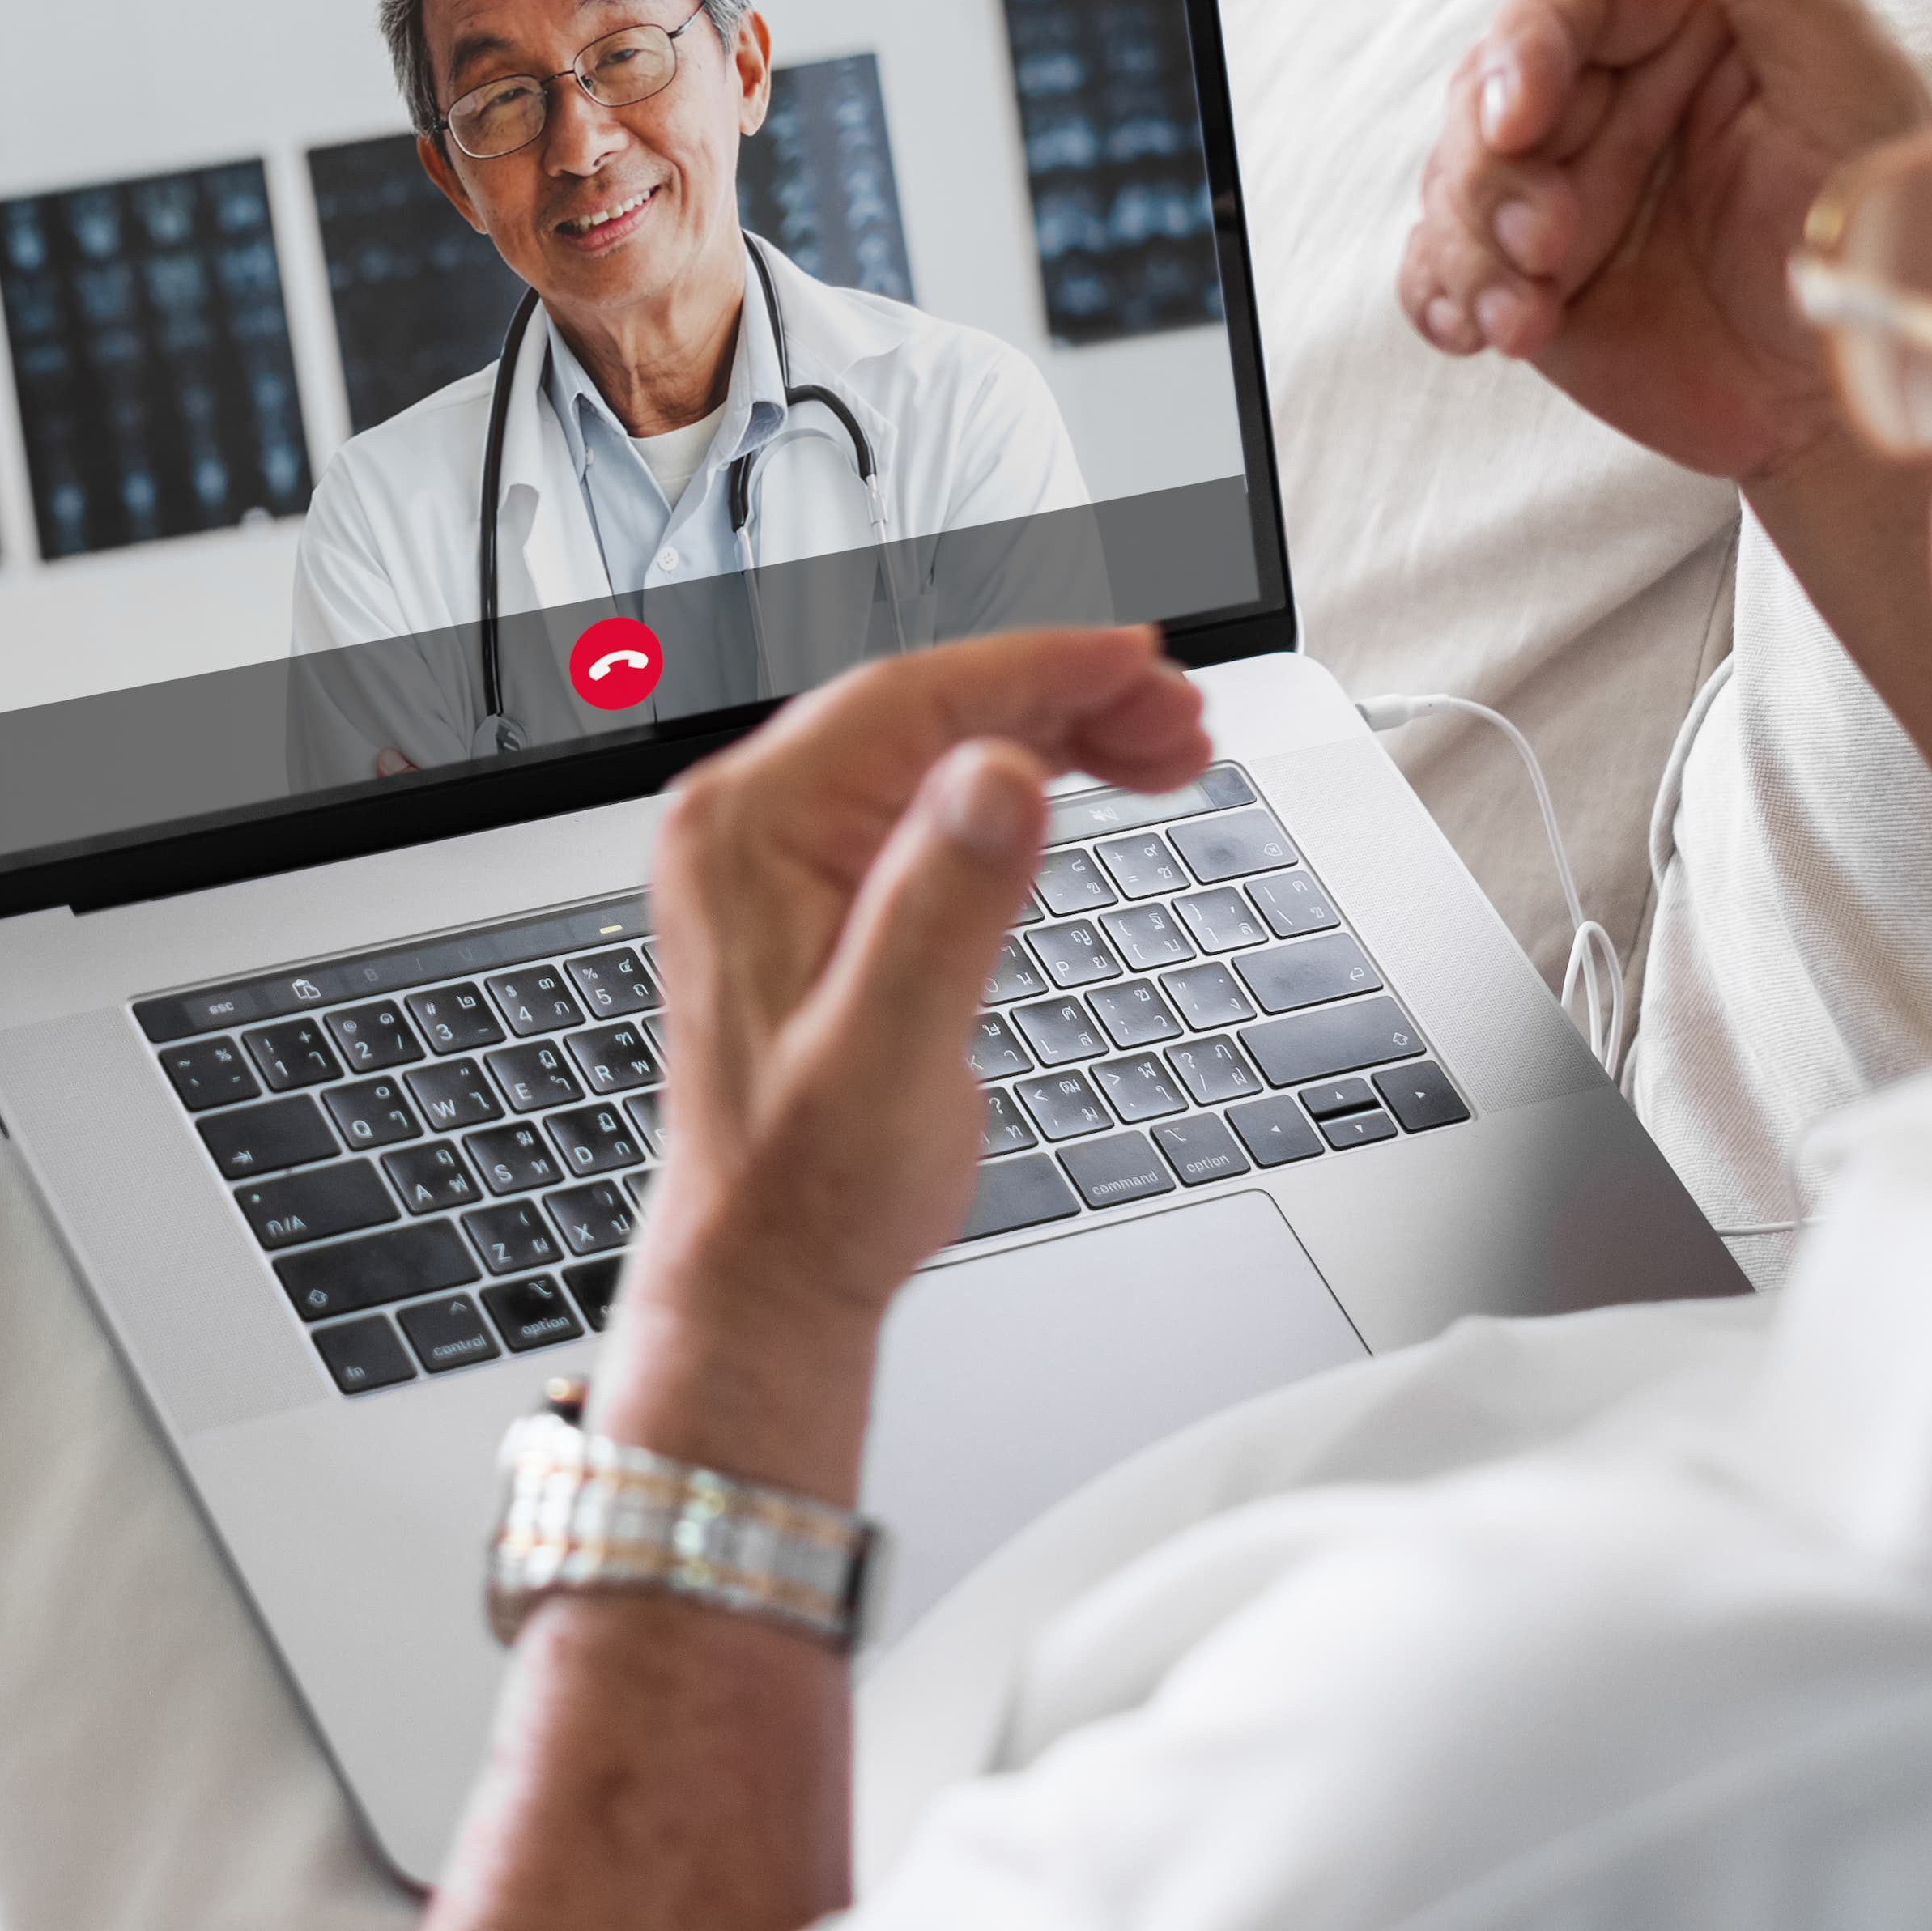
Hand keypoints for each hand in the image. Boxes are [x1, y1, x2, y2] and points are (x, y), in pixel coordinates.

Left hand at [602, 627, 1207, 1495]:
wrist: (771, 1269)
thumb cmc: (811, 1186)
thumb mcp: (888, 1054)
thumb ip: (941, 908)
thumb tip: (999, 776)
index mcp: (749, 830)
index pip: (912, 697)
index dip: (1039, 668)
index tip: (1139, 661)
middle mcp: (754, 821)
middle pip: (936, 707)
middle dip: (1069, 698)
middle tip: (1182, 719)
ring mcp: (787, 849)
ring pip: (944, 742)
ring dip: (1059, 733)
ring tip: (1170, 749)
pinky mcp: (827, 882)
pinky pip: (935, 792)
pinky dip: (1024, 778)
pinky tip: (1094, 782)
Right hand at [1397, 0, 1930, 481]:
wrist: (1856, 388)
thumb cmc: (1873, 224)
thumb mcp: (1842, 84)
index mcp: (1675, 22)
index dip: (1524, 44)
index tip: (1520, 117)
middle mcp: (1604, 95)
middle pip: (1483, 90)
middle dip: (1493, 174)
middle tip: (1547, 244)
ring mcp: (1557, 187)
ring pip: (1452, 182)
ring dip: (1470, 246)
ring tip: (1523, 314)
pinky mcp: (1529, 277)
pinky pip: (1440, 269)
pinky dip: (1441, 296)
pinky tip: (1475, 332)